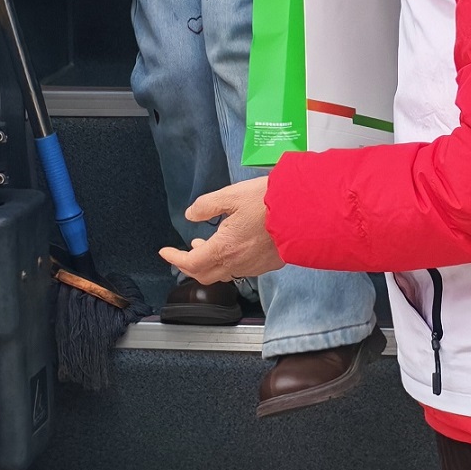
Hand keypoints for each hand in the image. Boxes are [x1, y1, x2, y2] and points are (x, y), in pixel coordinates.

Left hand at [157, 178, 281, 284]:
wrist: (305, 213)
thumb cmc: (269, 201)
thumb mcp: (232, 195)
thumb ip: (207, 206)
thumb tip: (191, 214)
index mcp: (224, 248)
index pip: (191, 263)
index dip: (174, 259)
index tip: (165, 252)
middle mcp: (237, 263)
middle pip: (204, 274)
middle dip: (189, 265)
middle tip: (183, 252)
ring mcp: (253, 267)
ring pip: (223, 274)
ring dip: (209, 263)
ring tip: (206, 245)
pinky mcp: (268, 265)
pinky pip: (241, 270)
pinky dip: (228, 262)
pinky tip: (232, 246)